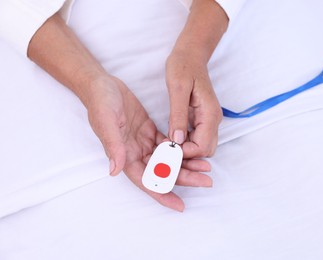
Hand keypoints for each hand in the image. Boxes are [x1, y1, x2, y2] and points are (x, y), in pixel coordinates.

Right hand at [86, 76, 211, 211]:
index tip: (180, 204)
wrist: (101, 85)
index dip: (162, 194)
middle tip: (205, 181)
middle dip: (184, 178)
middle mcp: (135, 153)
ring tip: (205, 167)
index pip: (146, 181)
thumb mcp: (106, 122)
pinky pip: (168, 144)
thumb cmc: (100, 103)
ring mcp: (143, 143)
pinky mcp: (149, 131)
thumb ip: (113, 146)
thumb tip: (115, 170)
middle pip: (162, 172)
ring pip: (168, 159)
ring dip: (186, 164)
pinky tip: (194, 150)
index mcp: (125, 156)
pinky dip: (181, 148)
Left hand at [166, 50, 221, 158]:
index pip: (202, 147)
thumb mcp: (177, 89)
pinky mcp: (202, 119)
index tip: (166, 149)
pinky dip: (185, 142)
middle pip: (205, 151)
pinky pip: (196, 138)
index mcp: (210, 114)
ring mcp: (209, 120)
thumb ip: (178, 115)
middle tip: (166, 149)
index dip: (185, 153)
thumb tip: (177, 140)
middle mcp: (213, 120)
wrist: (191, 54)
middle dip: (186, 155)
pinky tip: (171, 137)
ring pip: (201, 146)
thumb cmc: (183, 66)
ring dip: (186, 150)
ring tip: (166, 144)